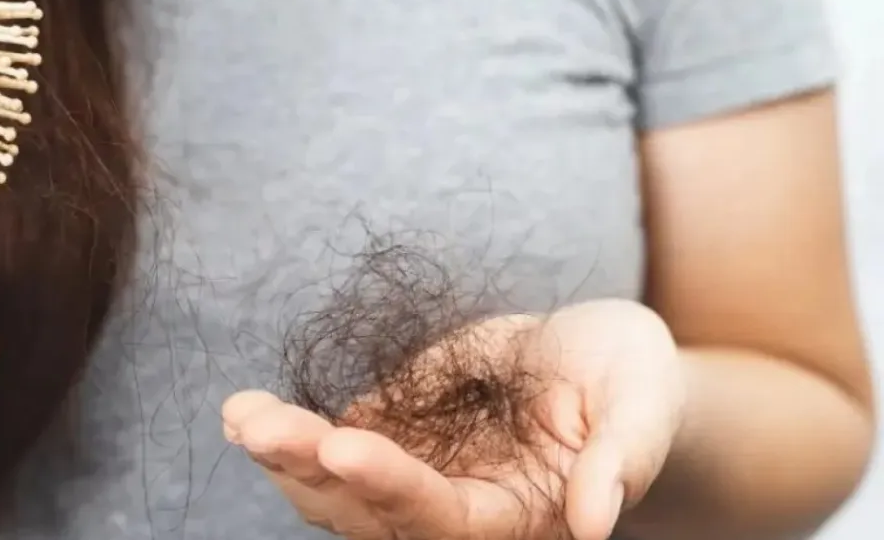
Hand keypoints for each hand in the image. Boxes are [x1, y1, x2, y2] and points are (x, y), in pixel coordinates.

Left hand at [223, 299, 683, 539]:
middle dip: (311, 470)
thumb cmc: (633, 383)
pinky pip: (330, 443)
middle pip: (370, 512)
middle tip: (260, 428)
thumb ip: (624, 460)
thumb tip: (598, 523)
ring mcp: (415, 473)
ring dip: (285, 456)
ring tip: (241, 416)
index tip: (343, 444)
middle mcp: (454, 509)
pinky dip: (287, 431)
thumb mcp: (643, 405)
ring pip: (336, 488)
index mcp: (517, 517)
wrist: (598, 362)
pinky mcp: (392, 433)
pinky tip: (243, 410)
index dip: (393, 486)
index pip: (445, 518)